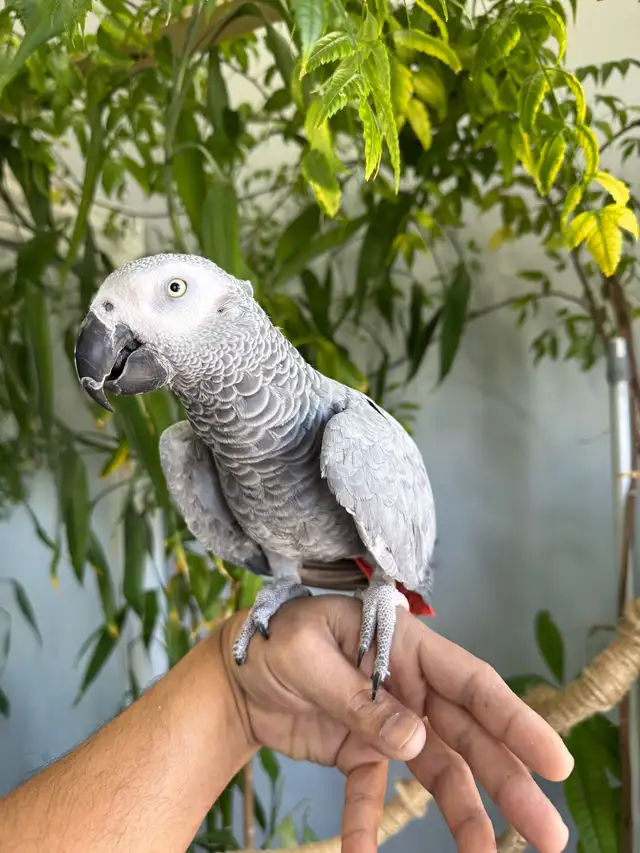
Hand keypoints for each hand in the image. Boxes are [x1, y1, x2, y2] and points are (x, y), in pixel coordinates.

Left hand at [221, 594, 572, 852]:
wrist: (236, 672)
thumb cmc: (275, 640)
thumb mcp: (308, 654)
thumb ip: (359, 696)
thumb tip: (414, 741)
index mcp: (404, 647)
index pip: (471, 683)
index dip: (516, 719)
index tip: (555, 761)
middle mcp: (408, 686)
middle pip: (469, 735)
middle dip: (510, 781)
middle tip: (549, 834)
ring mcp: (387, 722)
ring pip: (439, 770)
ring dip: (464, 813)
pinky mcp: (360, 752)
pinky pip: (373, 794)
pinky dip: (369, 825)